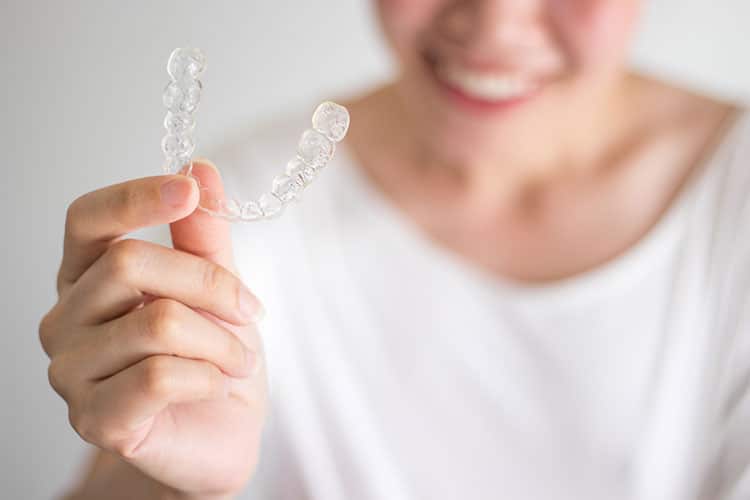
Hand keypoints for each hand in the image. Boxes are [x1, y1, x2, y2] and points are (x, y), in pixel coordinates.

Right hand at [39, 162, 268, 497]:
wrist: (221, 434)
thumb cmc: (211, 357)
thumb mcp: (217, 289)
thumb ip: (203, 236)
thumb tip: (199, 168)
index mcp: (88, 277)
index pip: (86, 220)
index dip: (134, 197)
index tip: (189, 189)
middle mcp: (65, 319)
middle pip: (128, 263)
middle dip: (211, 284)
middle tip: (250, 310)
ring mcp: (71, 372)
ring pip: (155, 322)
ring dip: (221, 340)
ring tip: (239, 359)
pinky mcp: (94, 419)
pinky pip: (158, 376)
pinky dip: (208, 376)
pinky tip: (216, 385)